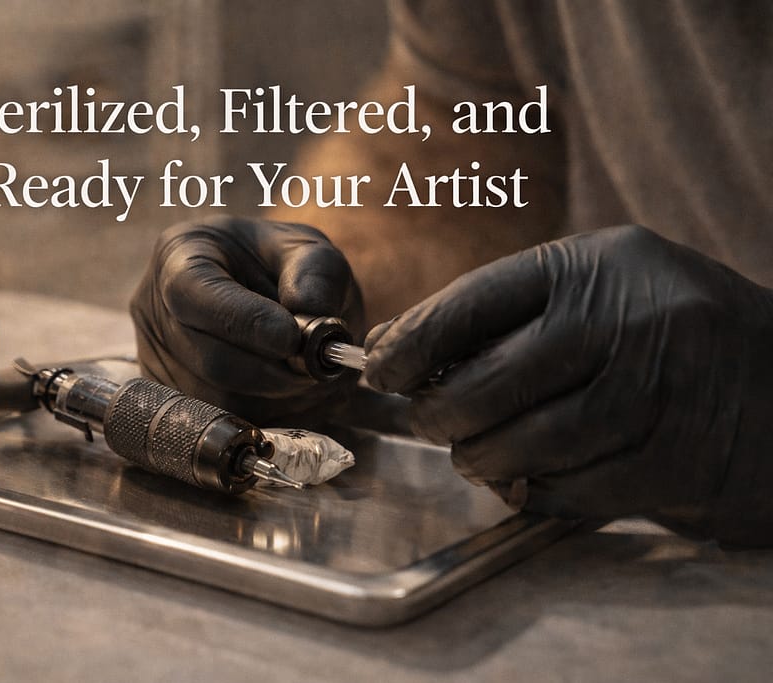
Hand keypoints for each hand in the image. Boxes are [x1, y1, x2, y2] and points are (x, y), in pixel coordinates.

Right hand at [131, 216, 363, 425]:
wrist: (266, 291)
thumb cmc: (278, 264)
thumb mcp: (305, 249)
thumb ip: (315, 273)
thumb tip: (310, 311)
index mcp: (179, 255)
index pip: (194, 295)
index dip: (244, 322)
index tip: (292, 338)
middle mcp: (156, 310)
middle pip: (209, 359)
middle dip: (272, 370)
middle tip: (314, 366)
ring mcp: (159, 359)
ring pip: (219, 399)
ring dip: (274, 396)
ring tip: (304, 373)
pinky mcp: (176, 398)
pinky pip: (222, 421)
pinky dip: (266, 412)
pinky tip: (287, 390)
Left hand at [365, 225, 772, 545]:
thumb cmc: (666, 328)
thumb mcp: (595, 286)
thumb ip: (500, 312)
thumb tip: (389, 347)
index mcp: (594, 266)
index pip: (470, 303)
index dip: (410, 344)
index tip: (378, 371)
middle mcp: (623, 322)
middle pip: (482, 385)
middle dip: (436, 414)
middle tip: (429, 419)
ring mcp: (652, 395)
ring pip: (518, 447)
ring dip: (479, 460)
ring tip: (476, 452)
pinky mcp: (672, 462)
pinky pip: (564, 492)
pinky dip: (531, 491)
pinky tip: (532, 475)